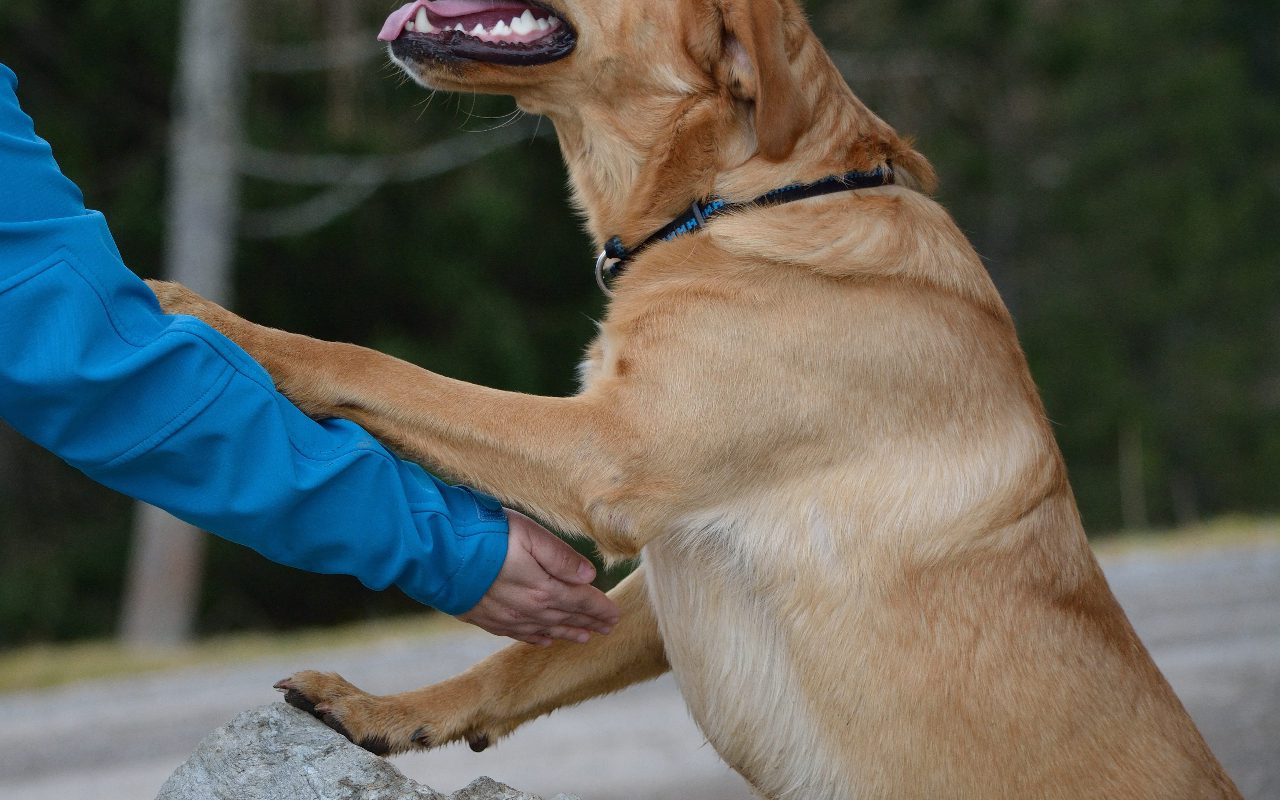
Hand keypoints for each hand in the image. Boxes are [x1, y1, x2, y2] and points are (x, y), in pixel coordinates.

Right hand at [457, 509, 619, 645]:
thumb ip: (561, 557)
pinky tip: (543, 640)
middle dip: (588, 623)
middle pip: (566, 618)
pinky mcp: (486, 618)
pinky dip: (535, 638)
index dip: (600, 608)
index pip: (581, 601)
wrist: (439, 554)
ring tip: (583, 638)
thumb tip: (590, 577)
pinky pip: (518, 634)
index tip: (615, 616)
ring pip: (545, 629)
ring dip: (566, 633)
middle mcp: (528, 609)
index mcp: (544, 589)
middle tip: (607, 629)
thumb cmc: (487, 535)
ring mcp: (507, 616)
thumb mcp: (531, 535)